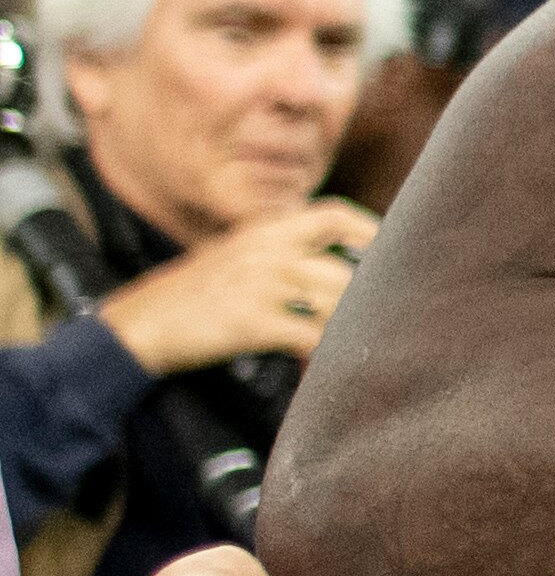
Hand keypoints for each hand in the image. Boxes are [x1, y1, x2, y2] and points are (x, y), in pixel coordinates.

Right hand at [97, 198, 373, 374]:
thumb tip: (341, 261)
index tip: (394, 251)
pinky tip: (329, 361)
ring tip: (358, 341)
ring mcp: (259, 284)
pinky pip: (309, 335)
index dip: (371, 231)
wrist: (140, 323)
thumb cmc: (195, 293)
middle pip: (344, 268)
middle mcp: (266, 250)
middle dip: (369, 296)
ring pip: (333, 301)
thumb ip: (283, 250)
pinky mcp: (251, 321)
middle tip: (384, 313)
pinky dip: (326, 351)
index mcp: (265, 229)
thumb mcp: (237, 253)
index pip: (333, 215)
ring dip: (350, 326)